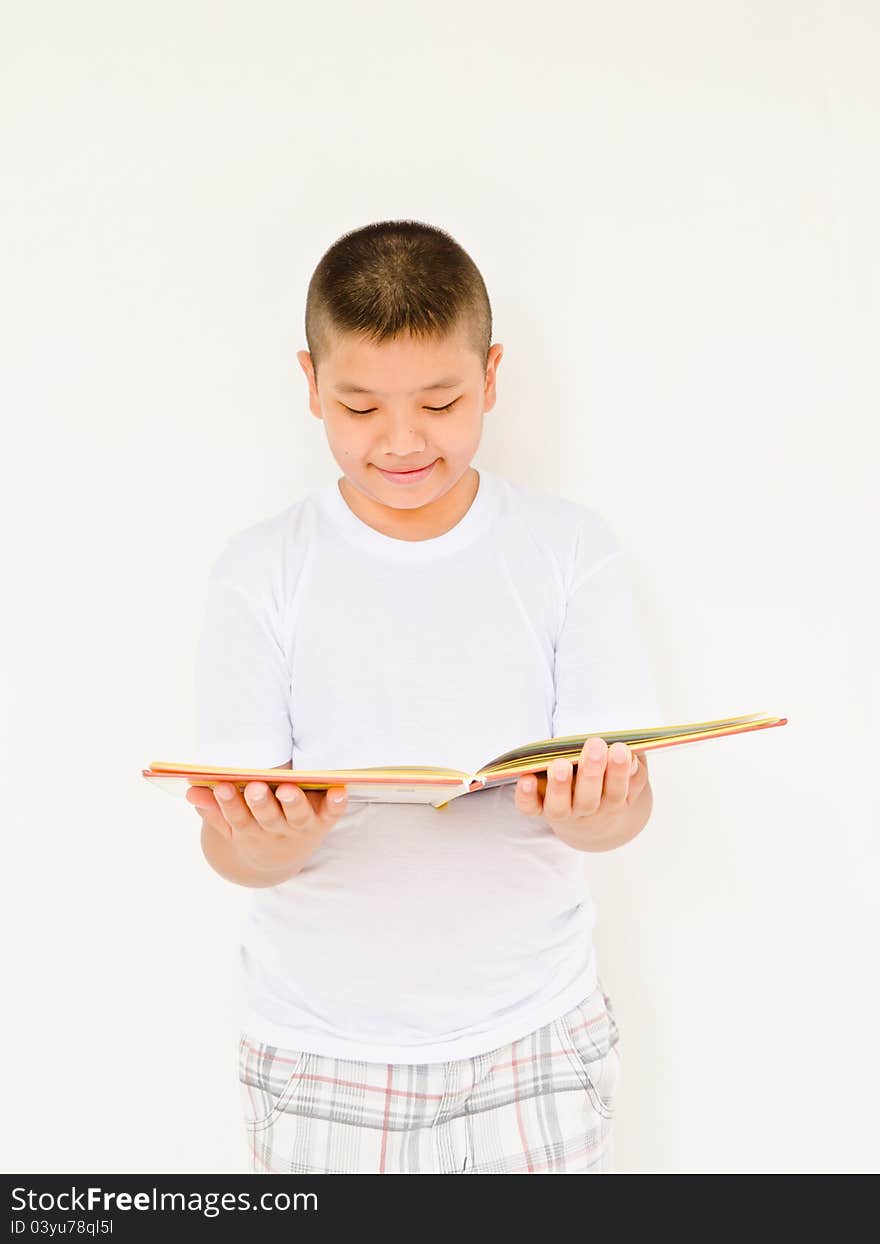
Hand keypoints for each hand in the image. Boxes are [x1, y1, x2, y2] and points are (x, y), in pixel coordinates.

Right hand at [186, 779, 347, 876]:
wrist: (281, 859)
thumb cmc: (253, 830)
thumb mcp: (230, 828)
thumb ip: (214, 811)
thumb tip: (191, 791)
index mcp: (250, 831)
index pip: (237, 818)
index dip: (229, 803)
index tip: (221, 785)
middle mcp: (276, 831)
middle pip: (267, 817)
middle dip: (260, 803)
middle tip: (255, 787)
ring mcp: (300, 827)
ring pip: (297, 816)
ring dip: (294, 803)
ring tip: (288, 789)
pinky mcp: (323, 822)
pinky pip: (332, 814)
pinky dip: (336, 803)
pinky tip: (339, 789)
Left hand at [514, 737, 648, 849]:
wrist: (591, 821)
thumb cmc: (609, 785)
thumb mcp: (629, 778)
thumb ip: (633, 768)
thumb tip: (631, 755)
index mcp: (612, 803)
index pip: (618, 791)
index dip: (619, 772)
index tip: (621, 748)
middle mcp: (587, 811)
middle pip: (589, 799)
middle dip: (592, 772)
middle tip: (596, 745)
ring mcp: (563, 812)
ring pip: (560, 807)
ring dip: (560, 786)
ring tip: (560, 764)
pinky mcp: (540, 810)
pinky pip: (531, 809)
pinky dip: (526, 797)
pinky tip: (526, 779)